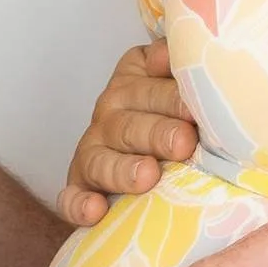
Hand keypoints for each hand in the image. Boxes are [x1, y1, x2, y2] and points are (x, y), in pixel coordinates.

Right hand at [58, 39, 197, 226]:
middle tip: (184, 143)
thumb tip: (167, 55)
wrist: (156, 163)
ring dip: (123, 169)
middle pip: (130, 123)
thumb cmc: (180, 118)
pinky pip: (72, 197)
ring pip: (101, 159)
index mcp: (134, 83)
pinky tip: (95, 211)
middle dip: (157, 133)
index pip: (148, 85)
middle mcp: (109, 114)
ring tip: (148, 176)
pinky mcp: (80, 188)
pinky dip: (79, 204)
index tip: (195, 111)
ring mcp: (92, 152)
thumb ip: (178, 67)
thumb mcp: (178, 82)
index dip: (172, 98)